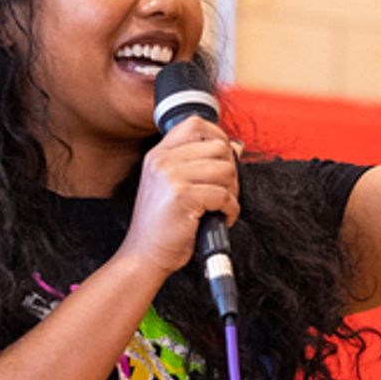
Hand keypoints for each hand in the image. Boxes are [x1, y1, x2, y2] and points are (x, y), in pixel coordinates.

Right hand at [120, 116, 239, 280]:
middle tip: (224, 192)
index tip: (224, 159)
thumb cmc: (162, 225)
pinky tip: (221, 218)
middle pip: (218, 147)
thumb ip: (200, 163)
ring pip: (226, 170)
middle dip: (231, 171)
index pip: (195, 124)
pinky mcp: (182, 197)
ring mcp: (171, 177)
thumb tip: (237, 146)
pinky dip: (230, 210)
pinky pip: (224, 195)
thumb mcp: (175, 186)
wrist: (144, 255)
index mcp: (159, 155)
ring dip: (232, 192)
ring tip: (220, 207)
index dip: (218, 137)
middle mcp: (162, 161)